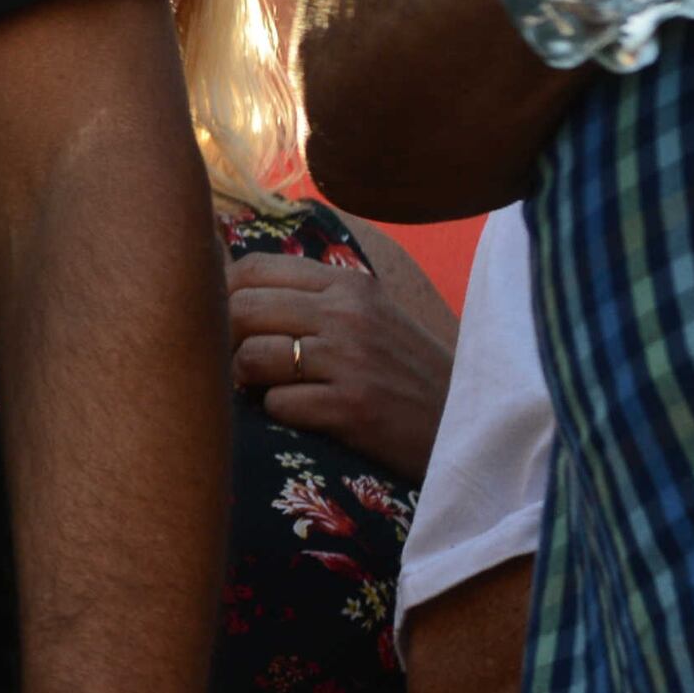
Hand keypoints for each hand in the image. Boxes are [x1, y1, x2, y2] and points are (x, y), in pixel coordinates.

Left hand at [225, 247, 452, 479]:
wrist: (468, 424)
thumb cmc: (408, 371)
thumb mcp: (370, 315)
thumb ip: (313, 297)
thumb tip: (233, 288)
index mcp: (348, 284)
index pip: (254, 267)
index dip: (226, 294)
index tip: (230, 321)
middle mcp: (347, 313)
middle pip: (242, 308)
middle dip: (228, 340)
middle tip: (243, 364)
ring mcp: (350, 359)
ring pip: (252, 356)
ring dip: (248, 380)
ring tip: (269, 390)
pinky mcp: (352, 407)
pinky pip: (278, 404)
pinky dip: (278, 413)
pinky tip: (301, 415)